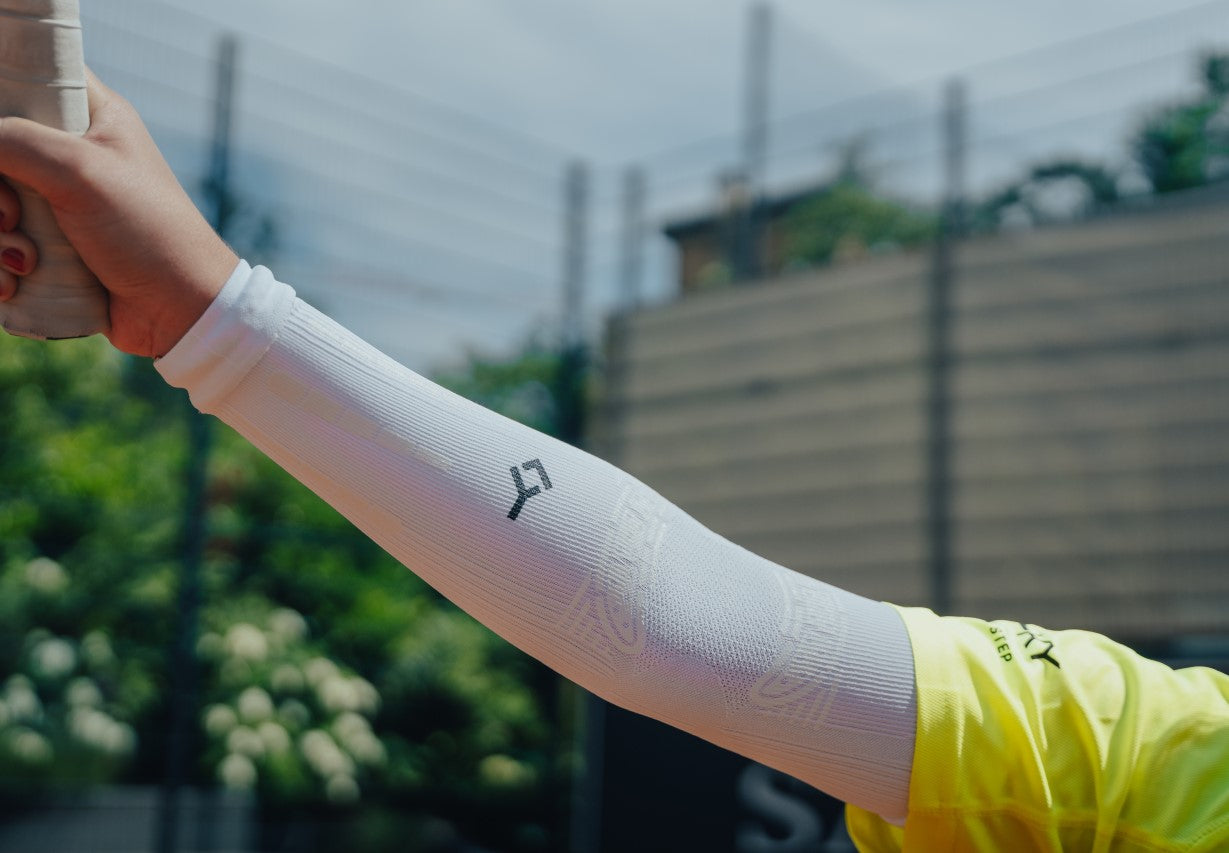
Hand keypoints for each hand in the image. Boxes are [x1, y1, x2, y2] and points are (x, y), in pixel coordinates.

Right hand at [0, 70, 237, 356]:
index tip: (5, 139)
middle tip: (11, 217)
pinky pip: (0, 246)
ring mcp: (58, 201)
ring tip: (26, 262)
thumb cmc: (147, 231)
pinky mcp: (51, 246)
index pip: (25, 72)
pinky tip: (15, 286)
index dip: (2, 91)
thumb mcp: (79, 171)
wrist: (180, 310)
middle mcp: (70, 152)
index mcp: (90, 114)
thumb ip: (12, 140)